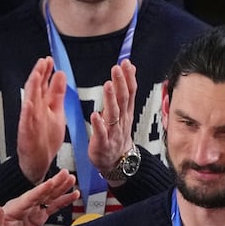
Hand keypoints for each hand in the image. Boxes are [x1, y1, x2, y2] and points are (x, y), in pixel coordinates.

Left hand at [0, 169, 79, 225]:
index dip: (41, 190)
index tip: (51, 182)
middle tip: (67, 173)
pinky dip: (64, 201)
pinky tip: (74, 195)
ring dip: (61, 188)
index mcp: (16, 207)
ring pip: (50, 196)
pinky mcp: (39, 216)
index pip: (30, 197)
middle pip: (43, 192)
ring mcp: (34, 209)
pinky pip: (53, 206)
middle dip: (55, 183)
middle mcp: (26, 204)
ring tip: (72, 179)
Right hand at [17, 57, 67, 183]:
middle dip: (39, 75)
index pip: (44, 85)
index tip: (50, 60)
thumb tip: (60, 74)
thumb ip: (57, 94)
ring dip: (33, 88)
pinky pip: (25, 122)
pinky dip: (27, 113)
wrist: (38, 162)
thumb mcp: (56, 112)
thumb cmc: (46, 139)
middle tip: (43, 61)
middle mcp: (35, 111)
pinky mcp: (26, 134)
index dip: (46, 72)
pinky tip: (28, 103)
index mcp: (43, 105)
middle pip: (36, 89)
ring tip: (36, 74)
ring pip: (30, 102)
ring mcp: (29, 122)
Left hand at [88, 59, 137, 180]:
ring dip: (111, 99)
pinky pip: (101, 134)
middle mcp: (121, 120)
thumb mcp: (124, 112)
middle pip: (123, 99)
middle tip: (117, 68)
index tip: (126, 63)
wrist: (118, 162)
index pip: (130, 92)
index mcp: (125, 112)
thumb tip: (129, 69)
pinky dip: (99, 125)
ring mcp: (113, 132)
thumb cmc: (118, 135)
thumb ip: (125, 91)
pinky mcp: (103, 143)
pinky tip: (95, 115)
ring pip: (113, 114)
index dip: (128, 77)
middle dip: (121, 83)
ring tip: (108, 85)